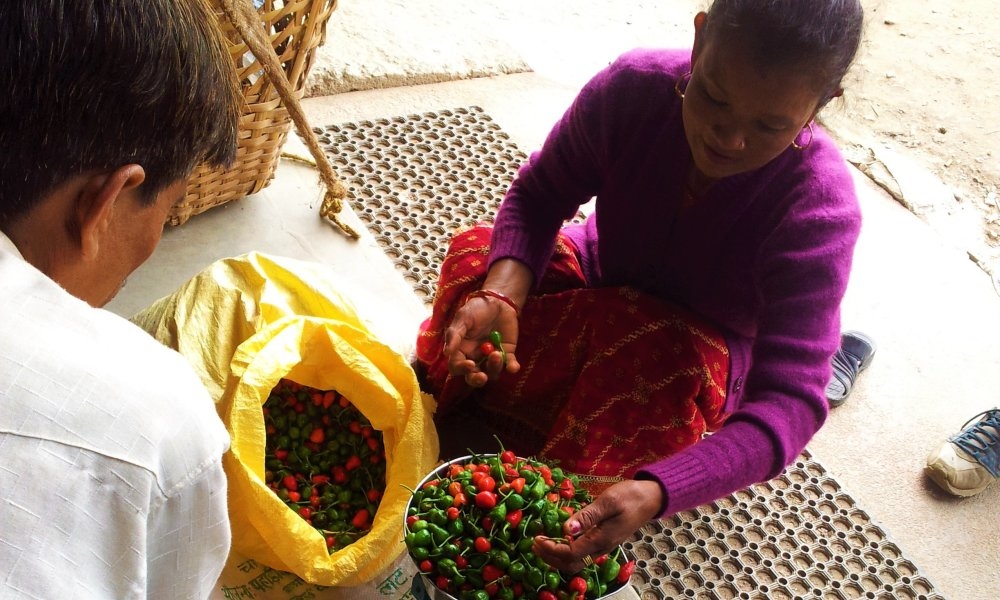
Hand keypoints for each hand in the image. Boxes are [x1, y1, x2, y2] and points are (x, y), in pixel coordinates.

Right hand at [443, 292, 520, 386]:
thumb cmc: (475, 309)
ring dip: (494, 368)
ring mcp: (491, 358)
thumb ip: (454, 335)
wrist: (497, 301)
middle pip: (474, 376)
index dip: (462, 369)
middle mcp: (475, 358)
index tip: (469, 364)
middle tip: (482, 377)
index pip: (457, 367)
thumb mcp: (462, 318)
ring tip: (497, 354)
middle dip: (477, 379)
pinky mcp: (507, 354)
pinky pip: (509, 365)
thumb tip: (446, 353)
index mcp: (461, 351)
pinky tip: (513, 367)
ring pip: (492, 372)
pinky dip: (511, 368)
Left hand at [531, 479, 663, 572]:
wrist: (651, 498)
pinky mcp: (604, 541)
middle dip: (550, 557)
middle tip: (534, 544)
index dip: (551, 549)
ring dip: (557, 557)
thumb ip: (587, 516)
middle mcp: (602, 547)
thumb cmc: (631, 496)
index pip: (571, 553)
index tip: (538, 538)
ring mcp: (603, 546)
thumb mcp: (608, 501)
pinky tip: (559, 539)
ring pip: (576, 562)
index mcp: (602, 539)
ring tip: (542, 544)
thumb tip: (566, 528)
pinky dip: (566, 552)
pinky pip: (582, 554)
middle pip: (571, 564)